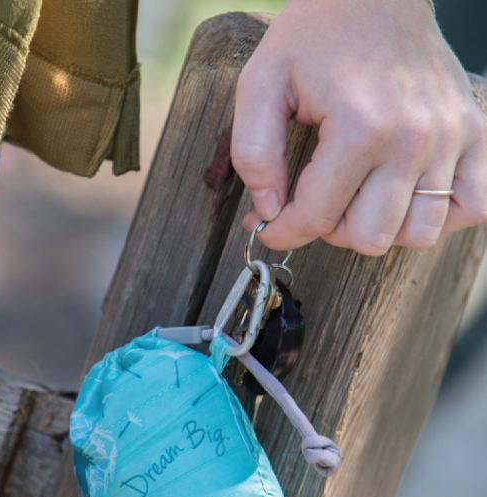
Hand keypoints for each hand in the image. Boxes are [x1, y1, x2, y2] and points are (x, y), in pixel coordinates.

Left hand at [231, 0, 486, 255]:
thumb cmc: (313, 38)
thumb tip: (268, 212)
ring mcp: (452, 137)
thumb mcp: (260, 85)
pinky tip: (403, 192)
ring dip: (381, 225)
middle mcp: (414, 138)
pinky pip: (472, 206)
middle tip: (317, 200)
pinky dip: (436, 213)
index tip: (268, 225)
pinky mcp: (475, 133)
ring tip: (358, 196)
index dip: (282, 232)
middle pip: (370, 238)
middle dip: (331, 229)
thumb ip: (253, 154)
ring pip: (419, 234)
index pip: (316, 218)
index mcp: (360, 127)